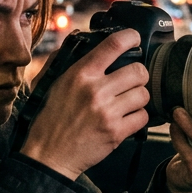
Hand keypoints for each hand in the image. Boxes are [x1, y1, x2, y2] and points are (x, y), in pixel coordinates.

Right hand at [20, 29, 150, 179]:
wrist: (48, 155)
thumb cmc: (50, 118)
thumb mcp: (53, 83)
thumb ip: (67, 60)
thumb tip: (80, 38)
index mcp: (80, 74)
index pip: (113, 44)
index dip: (131, 37)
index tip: (135, 39)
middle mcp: (95, 90)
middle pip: (139, 71)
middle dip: (138, 75)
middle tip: (130, 81)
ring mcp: (107, 112)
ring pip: (143, 94)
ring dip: (138, 98)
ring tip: (126, 102)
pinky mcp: (116, 132)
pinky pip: (143, 117)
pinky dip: (137, 117)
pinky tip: (125, 118)